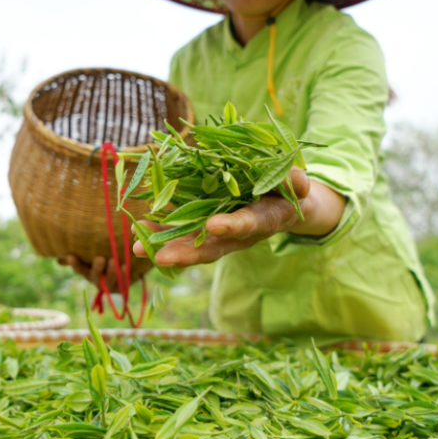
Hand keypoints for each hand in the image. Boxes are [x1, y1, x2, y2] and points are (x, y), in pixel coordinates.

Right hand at [58, 255, 122, 291]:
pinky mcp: (122, 288)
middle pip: (94, 276)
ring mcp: (109, 285)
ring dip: (112, 271)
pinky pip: (123, 283)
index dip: (74, 263)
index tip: (71, 255)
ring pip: (109, 281)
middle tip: (100, 258)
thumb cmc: (105, 259)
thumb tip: (62, 250)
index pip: (79, 268)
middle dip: (97, 268)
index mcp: (88, 272)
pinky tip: (126, 265)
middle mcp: (97, 280)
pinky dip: (125, 275)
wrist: (124, 273)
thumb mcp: (93, 254)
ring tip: (114, 261)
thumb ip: (83, 249)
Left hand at [133, 169, 342, 267]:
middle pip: (213, 248)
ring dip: (166, 247)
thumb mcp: (296, 182)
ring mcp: (221, 235)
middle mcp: (240, 235)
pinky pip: (182, 234)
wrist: (284, 204)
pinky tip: (138, 232)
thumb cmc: (288, 188)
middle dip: (188, 253)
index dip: (233, 226)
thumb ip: (295, 181)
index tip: (214, 225)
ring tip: (138, 247)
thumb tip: (299, 182)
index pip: (249, 225)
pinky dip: (161, 233)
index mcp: (265, 220)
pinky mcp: (206, 229)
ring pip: (193, 246)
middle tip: (161, 257)